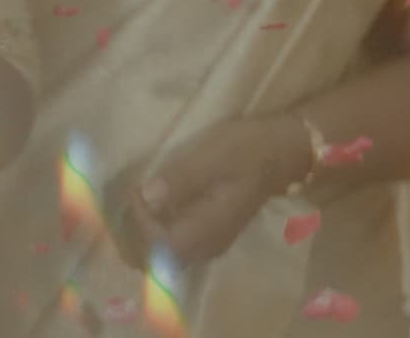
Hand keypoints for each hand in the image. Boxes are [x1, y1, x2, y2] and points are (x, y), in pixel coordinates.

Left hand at [125, 111, 309, 269]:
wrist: (283, 150)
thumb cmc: (247, 149)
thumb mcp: (212, 157)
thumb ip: (181, 180)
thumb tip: (148, 198)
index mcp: (210, 228)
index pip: (163, 246)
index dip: (142, 222)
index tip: (137, 189)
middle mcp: (211, 243)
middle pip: (164, 259)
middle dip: (139, 238)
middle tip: (126, 205)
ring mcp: (214, 240)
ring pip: (171, 255)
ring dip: (148, 237)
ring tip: (134, 207)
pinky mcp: (214, 230)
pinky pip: (180, 244)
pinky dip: (161, 232)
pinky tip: (154, 209)